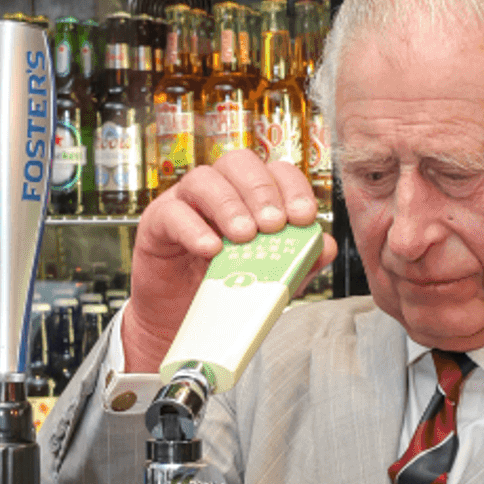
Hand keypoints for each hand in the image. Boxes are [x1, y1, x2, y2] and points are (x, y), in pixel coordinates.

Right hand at [123, 151, 336, 374]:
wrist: (181, 320)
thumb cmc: (224, 290)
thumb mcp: (272, 277)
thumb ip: (301, 260)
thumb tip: (326, 245)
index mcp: (250, 196)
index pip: (275, 171)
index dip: (292, 188)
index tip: (302, 217)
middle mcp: (218, 190)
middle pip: (238, 162)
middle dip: (260, 191)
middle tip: (272, 225)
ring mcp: (184, 202)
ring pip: (203, 178)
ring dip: (228, 205)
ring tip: (243, 237)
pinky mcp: (156, 222)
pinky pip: (172, 212)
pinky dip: (193, 228)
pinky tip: (210, 249)